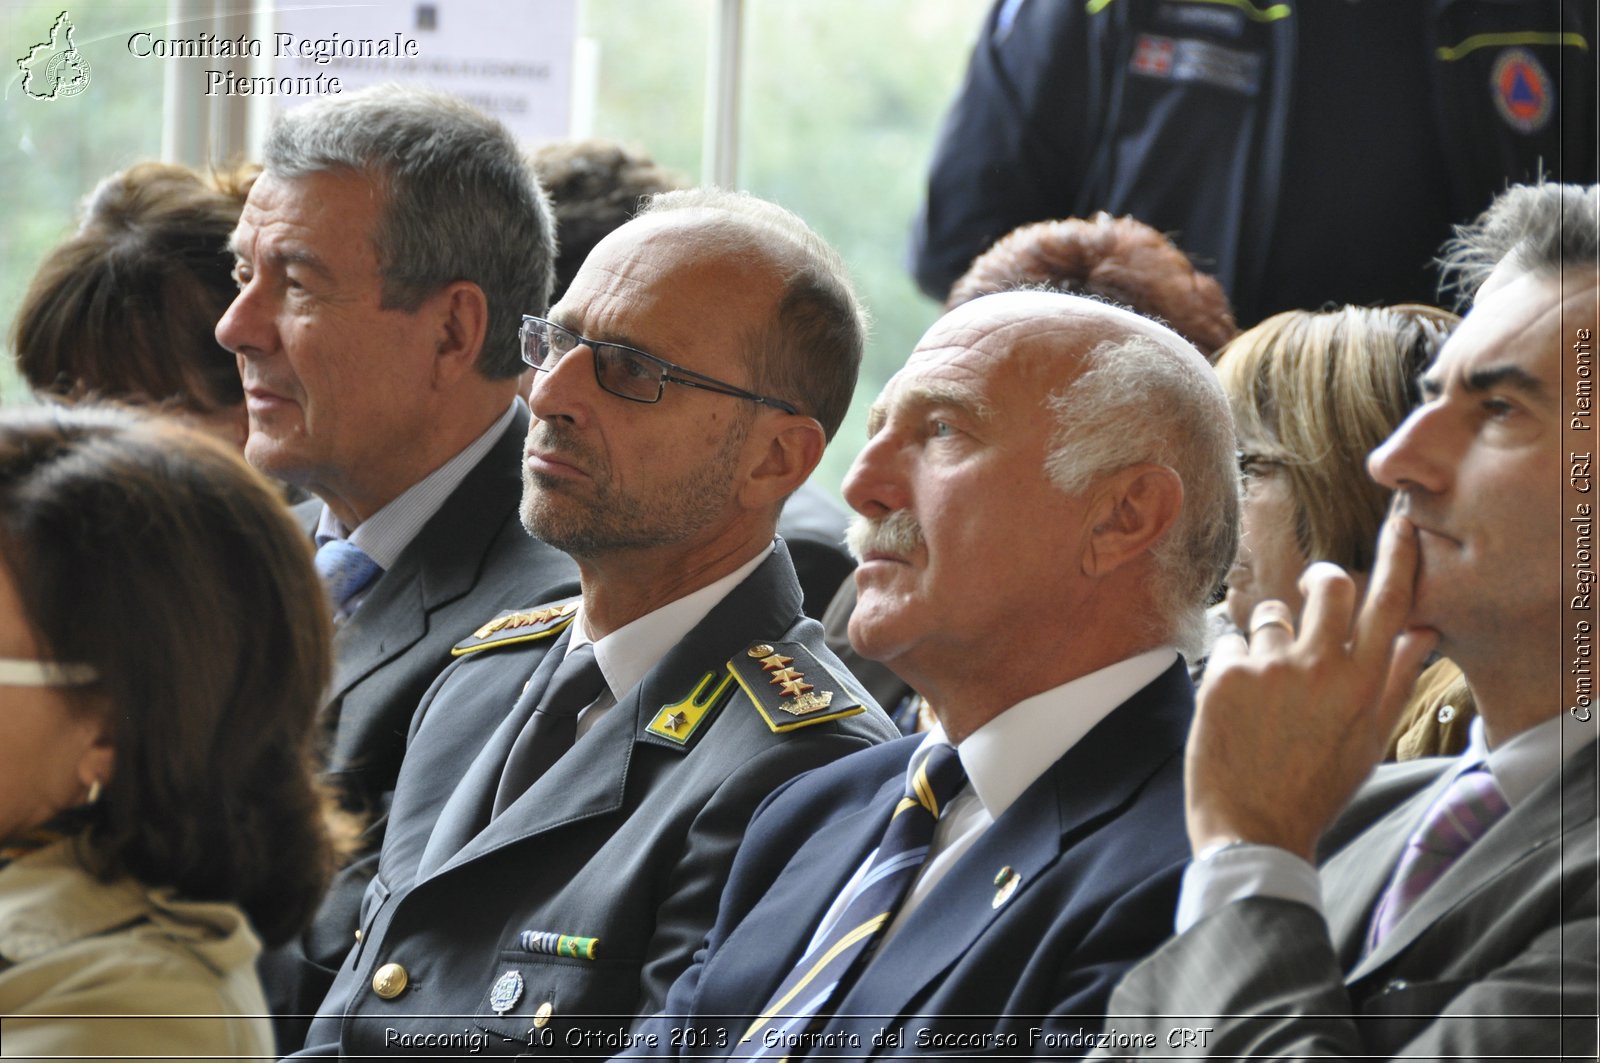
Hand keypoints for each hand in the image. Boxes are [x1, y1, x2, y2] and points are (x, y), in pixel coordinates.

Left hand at [1185, 514, 1439, 860]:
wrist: (1253, 829)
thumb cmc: (1314, 787)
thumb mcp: (1369, 741)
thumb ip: (1396, 682)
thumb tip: (1423, 633)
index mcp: (1364, 685)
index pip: (1389, 604)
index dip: (1396, 558)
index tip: (1397, 524)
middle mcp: (1321, 669)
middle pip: (1330, 586)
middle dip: (1321, 582)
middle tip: (1312, 592)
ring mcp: (1270, 669)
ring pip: (1271, 616)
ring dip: (1267, 639)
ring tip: (1264, 688)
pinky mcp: (1225, 676)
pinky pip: (1230, 642)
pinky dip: (1231, 665)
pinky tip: (1235, 704)